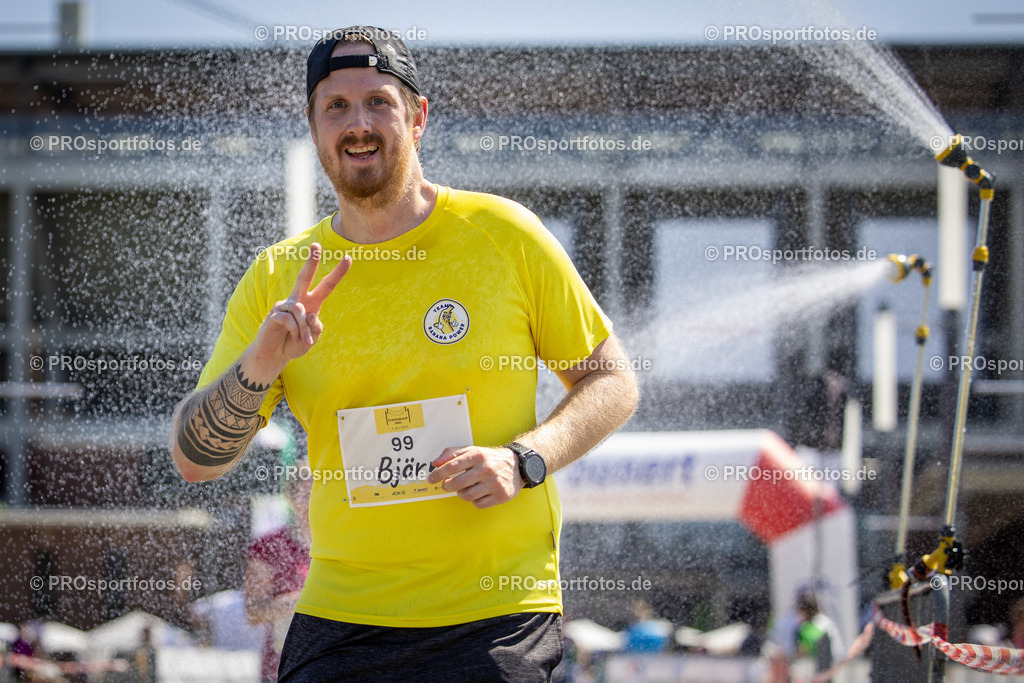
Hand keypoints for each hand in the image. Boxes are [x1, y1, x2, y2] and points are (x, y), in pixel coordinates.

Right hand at [253, 243, 350, 366]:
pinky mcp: (274, 314)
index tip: (348, 258)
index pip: (326, 285)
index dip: (337, 273)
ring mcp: (284, 305)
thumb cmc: (294, 344)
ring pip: (301, 311)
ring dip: (304, 330)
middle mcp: (298, 300)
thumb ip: (315, 328)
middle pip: (304, 277)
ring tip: (303, 341)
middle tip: (316, 245)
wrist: (274, 354)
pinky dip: (295, 332)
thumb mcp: (311, 339)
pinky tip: (292, 338)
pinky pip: (290, 320)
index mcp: (311, 304)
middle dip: (311, 261)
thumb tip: (312, 315)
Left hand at [427, 446, 522, 508]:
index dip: (438, 474)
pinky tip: (479, 493)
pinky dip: (475, 500)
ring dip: (462, 493)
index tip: (431, 479)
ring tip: (465, 487)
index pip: (451, 466)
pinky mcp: (501, 495)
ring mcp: (495, 483)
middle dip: (447, 486)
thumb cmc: (490, 459)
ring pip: (466, 496)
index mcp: (478, 455)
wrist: (517, 465)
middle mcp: (486, 469)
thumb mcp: (472, 451)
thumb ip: (452, 454)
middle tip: (446, 485)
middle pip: (457, 483)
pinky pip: (478, 504)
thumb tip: (435, 463)